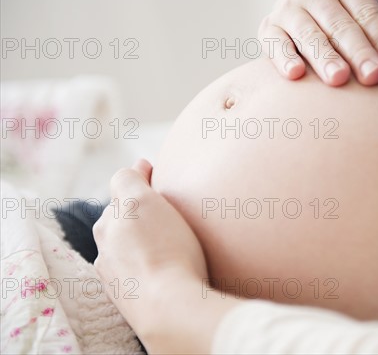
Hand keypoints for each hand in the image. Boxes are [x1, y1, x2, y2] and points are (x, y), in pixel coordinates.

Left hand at [93, 159, 207, 335]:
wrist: (172, 309)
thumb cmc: (163, 251)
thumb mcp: (141, 202)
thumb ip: (129, 180)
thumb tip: (135, 166)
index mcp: (108, 224)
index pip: (122, 189)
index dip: (142, 180)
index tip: (158, 175)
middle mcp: (106, 250)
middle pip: (123, 220)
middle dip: (139, 212)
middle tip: (166, 210)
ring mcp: (118, 278)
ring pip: (129, 248)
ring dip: (144, 241)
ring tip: (169, 242)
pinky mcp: (133, 299)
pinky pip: (139, 273)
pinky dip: (149, 265)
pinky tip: (166, 268)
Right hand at [259, 0, 377, 86]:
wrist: (303, 14)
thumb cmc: (347, 18)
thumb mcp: (367, 9)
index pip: (367, 11)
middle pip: (340, 25)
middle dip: (358, 52)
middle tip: (372, 76)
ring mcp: (288, 7)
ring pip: (309, 35)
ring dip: (325, 58)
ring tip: (339, 79)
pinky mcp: (267, 27)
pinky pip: (275, 44)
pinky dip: (284, 59)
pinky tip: (296, 74)